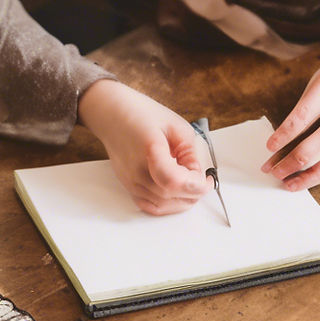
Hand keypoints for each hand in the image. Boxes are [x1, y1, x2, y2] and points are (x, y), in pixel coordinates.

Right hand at [78, 78, 209, 214]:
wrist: (112, 114)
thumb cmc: (140, 114)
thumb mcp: (176, 125)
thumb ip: (191, 152)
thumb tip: (198, 174)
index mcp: (150, 149)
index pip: (174, 181)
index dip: (196, 185)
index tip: (207, 179)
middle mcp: (136, 169)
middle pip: (170, 196)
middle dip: (194, 193)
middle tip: (202, 181)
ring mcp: (130, 180)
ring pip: (161, 206)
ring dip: (182, 201)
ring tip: (190, 185)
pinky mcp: (128, 186)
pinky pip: (149, 206)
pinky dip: (167, 205)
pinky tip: (176, 194)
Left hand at [263, 45, 319, 190]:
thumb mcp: (316, 86)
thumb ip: (302, 114)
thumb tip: (278, 150)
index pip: (305, 115)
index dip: (285, 135)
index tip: (269, 148)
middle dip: (297, 160)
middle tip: (275, 172)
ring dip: (313, 175)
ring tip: (290, 184)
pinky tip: (309, 177)